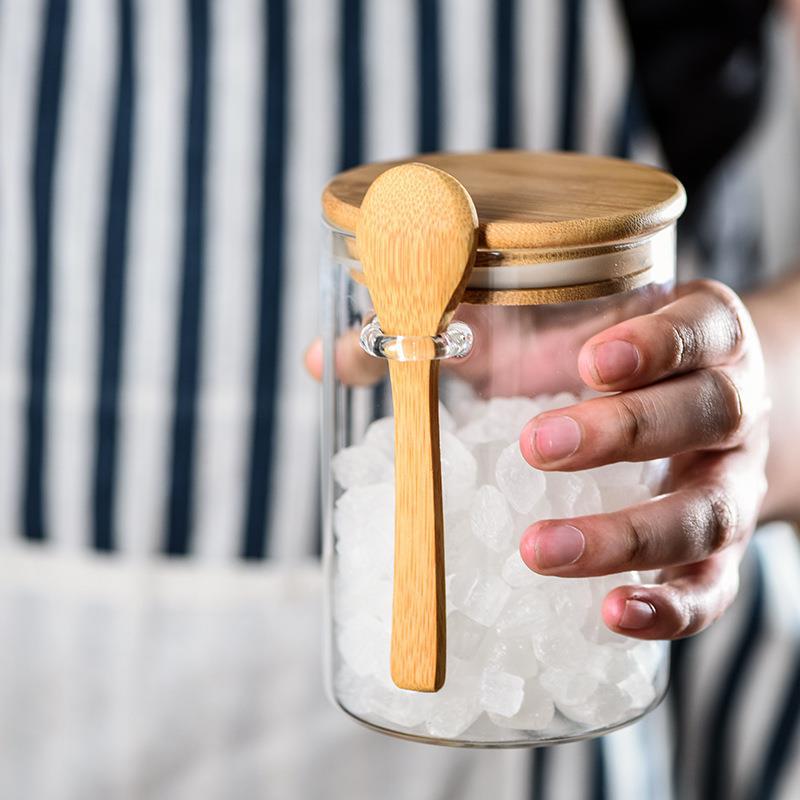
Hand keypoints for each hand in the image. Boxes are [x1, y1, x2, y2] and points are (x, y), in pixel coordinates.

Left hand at [518, 280, 769, 639]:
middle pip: (707, 413)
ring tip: (541, 550)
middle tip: (537, 448)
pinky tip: (613, 614)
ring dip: (628, 536)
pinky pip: (712, 585)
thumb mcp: (561, 326)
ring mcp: (733, 483)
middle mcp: (733, 406)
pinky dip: (670, 607)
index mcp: (704, 336)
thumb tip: (398, 346)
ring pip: (709, 511)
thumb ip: (494, 324)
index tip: (591, 362)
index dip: (655, 345)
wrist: (683, 406)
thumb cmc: (605, 360)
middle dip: (623, 432)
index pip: (699, 329)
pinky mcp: (722, 550)